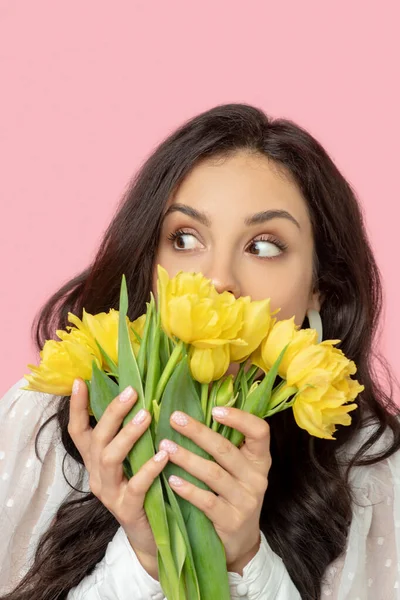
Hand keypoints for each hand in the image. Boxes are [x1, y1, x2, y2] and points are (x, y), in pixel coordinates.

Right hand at [68, 379, 168, 579]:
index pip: (78, 430)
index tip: (80, 381)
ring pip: (110, 458)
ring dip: (128, 435)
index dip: (77, 407)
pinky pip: (135, 486)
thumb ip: (130, 434)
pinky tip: (163, 455)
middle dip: (113, 412)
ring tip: (146, 416)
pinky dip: (149, 469)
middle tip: (132, 391)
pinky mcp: (126, 510)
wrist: (149, 536)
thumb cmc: (142, 488)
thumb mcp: (131, 459)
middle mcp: (97, 474)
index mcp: (95, 459)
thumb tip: (143, 395)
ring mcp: (109, 492)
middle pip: (96, 438)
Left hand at [158, 407, 270, 574]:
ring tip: (165, 446)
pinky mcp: (231, 521)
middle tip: (174, 418)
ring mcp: (245, 501)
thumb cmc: (233, 493)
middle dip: (198, 432)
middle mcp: (256, 478)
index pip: (260, 431)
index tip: (215, 409)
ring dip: (187, 458)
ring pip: (213, 474)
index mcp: (259, 459)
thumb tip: (198, 408)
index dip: (240, 418)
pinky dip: (188, 489)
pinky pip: (207, 501)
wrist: (240, 542)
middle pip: (226, 449)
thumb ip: (226, 444)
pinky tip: (171, 480)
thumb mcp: (239, 469)